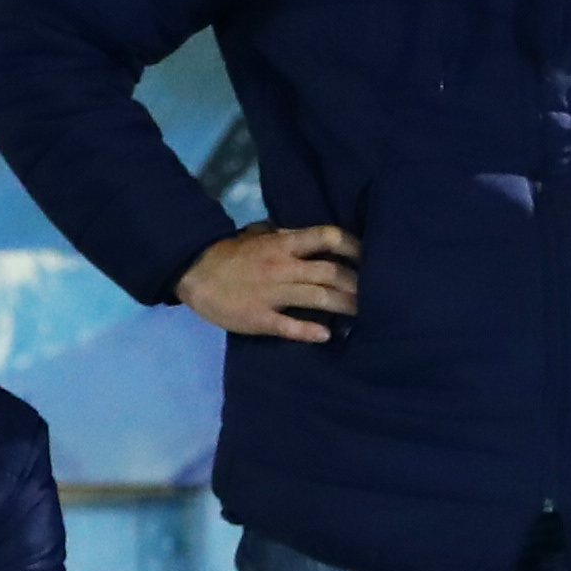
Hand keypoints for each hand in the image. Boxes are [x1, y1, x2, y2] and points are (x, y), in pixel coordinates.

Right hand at [176, 223, 357, 341]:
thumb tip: (314, 239)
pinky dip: (310, 331)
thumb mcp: (258, 235)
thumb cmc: (230, 254)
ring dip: (345, 306)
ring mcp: (272, 294)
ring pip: (317, 298)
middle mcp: (282, 266)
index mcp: (282, 243)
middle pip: (330, 272)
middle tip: (376, 292)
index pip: (327, 238)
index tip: (369, 256)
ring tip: (364, 313)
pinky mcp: (261, 319)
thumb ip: (286, 236)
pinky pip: (290, 326)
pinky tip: (328, 335)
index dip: (353, 246)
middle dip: (357, 283)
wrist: (195, 273)